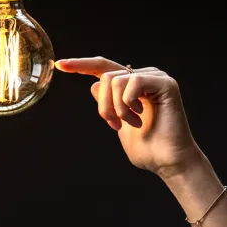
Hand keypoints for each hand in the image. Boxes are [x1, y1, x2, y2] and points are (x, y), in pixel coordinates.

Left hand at [56, 57, 203, 177]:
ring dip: (116, 108)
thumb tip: (94, 85)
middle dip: (102, 105)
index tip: (60, 65)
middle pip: (104, 77)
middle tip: (114, 125)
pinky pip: (133, 82)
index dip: (80, 65)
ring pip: (114, 80)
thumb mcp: (117, 123)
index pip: (102, 68)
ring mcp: (155, 78)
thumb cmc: (146, 148)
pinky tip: (140, 116)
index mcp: (131, 86)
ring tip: (130, 123)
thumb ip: (107, 104)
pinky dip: (129, 103)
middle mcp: (144, 77)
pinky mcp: (165, 83)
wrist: (166, 161)